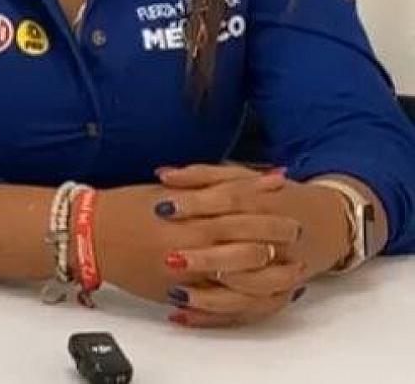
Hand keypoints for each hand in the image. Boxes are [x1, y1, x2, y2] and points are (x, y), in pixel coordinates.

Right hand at [94, 173, 302, 327]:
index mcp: (186, 215)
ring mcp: (186, 275)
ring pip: (243, 280)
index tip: (286, 201)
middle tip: (295, 231)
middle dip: (276, 238)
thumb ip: (209, 185)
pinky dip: (244, 296)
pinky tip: (260, 288)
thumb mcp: (166, 191)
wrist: (89, 236)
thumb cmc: (124, 208)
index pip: (241, 211)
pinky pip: (222, 303)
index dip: (268, 207)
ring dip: (271, 273)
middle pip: (250, 246)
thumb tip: (256, 181)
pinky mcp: (179, 294)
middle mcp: (190, 246)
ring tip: (288, 265)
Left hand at [153, 164, 351, 325]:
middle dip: (206, 257)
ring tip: (175, 293)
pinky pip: (250, 312)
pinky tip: (183, 314)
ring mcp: (283, 271)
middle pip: (244, 251)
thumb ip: (203, 174)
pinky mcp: (280, 294)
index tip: (162, 208)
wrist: (328, 222)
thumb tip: (163, 174)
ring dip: (212, 295)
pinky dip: (216, 316)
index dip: (196, 204)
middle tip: (169, 259)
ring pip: (251, 291)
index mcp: (267, 203)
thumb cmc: (274, 197)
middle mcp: (279, 240)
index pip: (232, 201)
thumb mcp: (242, 177)